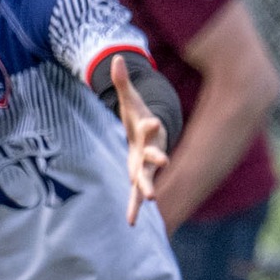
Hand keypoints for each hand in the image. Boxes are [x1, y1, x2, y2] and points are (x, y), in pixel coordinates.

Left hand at [113, 55, 166, 225]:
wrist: (147, 135)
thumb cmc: (138, 116)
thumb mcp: (129, 99)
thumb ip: (122, 82)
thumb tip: (116, 57)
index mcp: (149, 131)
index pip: (151, 127)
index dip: (151, 124)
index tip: (152, 122)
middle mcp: (151, 150)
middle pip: (154, 156)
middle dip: (157, 160)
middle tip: (163, 164)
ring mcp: (146, 166)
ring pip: (147, 179)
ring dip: (147, 188)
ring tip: (149, 199)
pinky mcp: (138, 178)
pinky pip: (135, 195)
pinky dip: (133, 208)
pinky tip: (130, 222)